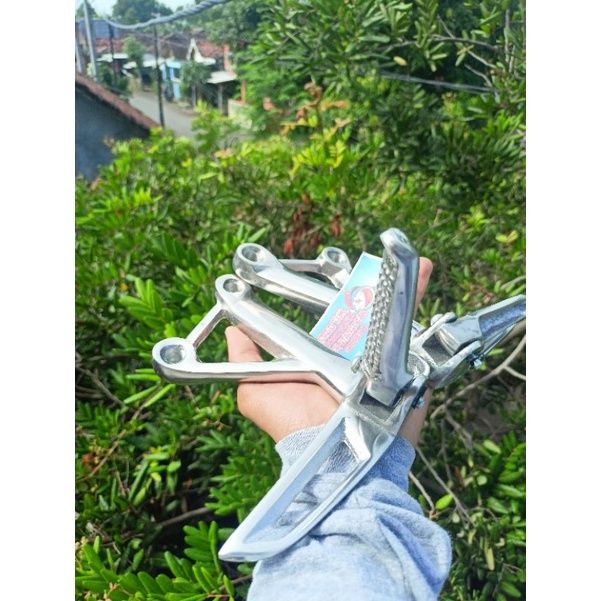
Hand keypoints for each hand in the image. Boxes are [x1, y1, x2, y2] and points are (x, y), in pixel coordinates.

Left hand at [225, 257, 432, 445]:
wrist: (334, 456)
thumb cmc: (293, 425)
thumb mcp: (256, 393)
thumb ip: (244, 361)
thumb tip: (231, 330)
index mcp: (324, 354)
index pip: (331, 315)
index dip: (336, 291)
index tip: (338, 264)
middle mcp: (353, 356)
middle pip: (367, 312)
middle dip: (375, 286)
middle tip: (378, 262)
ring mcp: (381, 362)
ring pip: (393, 318)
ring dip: (402, 288)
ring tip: (412, 261)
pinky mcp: (405, 371)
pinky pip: (417, 337)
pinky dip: (421, 308)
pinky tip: (425, 273)